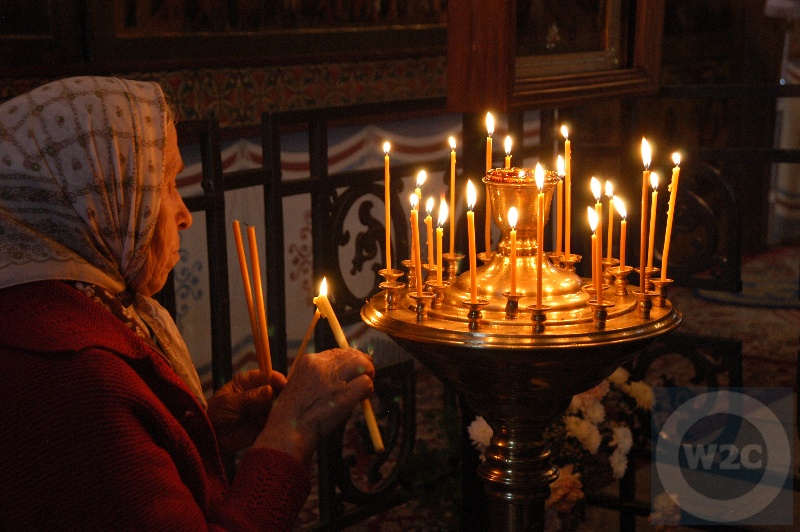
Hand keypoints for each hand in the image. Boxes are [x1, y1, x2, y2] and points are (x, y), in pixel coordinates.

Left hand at [206, 369, 286, 455]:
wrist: (212, 438)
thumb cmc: (216, 414)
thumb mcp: (230, 402)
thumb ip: (249, 397)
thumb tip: (269, 390)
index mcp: (247, 381)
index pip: (264, 375)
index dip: (274, 377)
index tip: (283, 382)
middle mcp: (258, 392)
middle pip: (275, 388)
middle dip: (283, 391)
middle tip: (291, 396)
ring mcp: (263, 407)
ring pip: (278, 403)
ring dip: (284, 406)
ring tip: (290, 409)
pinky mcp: (266, 421)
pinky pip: (277, 418)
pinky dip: (282, 419)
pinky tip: (287, 420)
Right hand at [253, 347, 374, 465]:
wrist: (289, 432)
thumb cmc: (292, 414)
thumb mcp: (298, 384)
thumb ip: (318, 375)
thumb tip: (342, 372)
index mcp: (308, 361)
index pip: (337, 352)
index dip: (349, 359)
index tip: (354, 368)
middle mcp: (321, 366)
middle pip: (351, 355)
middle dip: (362, 364)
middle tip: (367, 374)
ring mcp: (333, 381)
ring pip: (362, 364)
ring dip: (368, 374)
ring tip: (365, 386)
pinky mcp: (344, 396)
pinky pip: (365, 383)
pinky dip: (367, 389)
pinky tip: (362, 397)